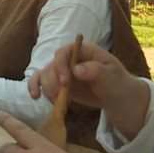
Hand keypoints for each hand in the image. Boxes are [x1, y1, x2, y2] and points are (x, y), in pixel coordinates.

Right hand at [27, 41, 149, 139]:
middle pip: (52, 64)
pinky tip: (36, 97)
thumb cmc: (118, 84)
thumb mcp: (113, 78)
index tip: (65, 82)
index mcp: (84, 51)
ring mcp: (62, 71)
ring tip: (56, 101)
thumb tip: (76, 69)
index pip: (65, 51)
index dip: (61, 64)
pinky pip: (40, 82)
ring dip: (46, 88)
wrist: (117, 98)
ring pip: (44, 74)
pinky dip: (35, 87)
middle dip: (53, 81)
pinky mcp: (57, 83)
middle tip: (62, 96)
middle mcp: (70, 58)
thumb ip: (97, 72)